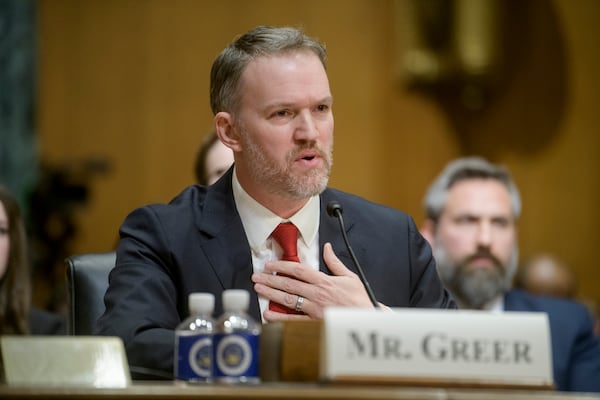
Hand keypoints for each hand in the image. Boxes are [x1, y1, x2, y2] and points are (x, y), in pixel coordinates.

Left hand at [251, 242, 374, 321]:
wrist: (366, 319)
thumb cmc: (359, 299)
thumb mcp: (349, 276)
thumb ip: (334, 262)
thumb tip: (327, 247)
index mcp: (323, 281)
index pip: (298, 270)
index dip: (281, 266)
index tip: (270, 265)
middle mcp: (316, 294)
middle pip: (288, 284)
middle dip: (270, 279)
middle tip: (256, 276)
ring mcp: (314, 308)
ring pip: (288, 300)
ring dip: (271, 294)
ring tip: (259, 289)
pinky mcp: (314, 322)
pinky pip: (294, 320)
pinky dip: (280, 318)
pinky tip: (268, 314)